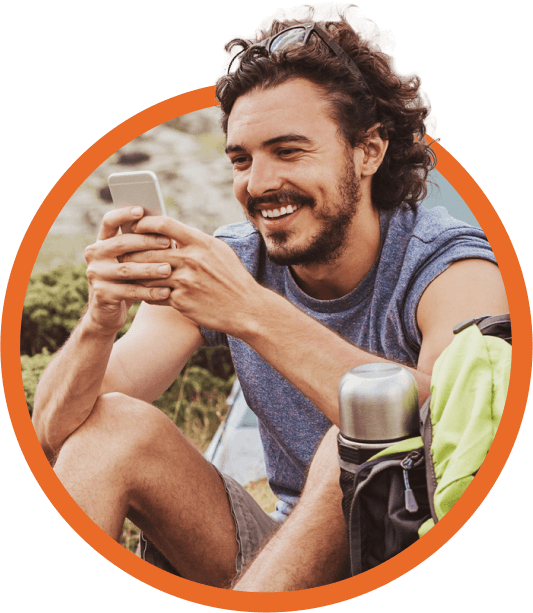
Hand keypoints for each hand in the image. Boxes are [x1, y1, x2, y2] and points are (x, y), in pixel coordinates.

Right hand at [83, 207, 174, 333]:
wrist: (107, 313)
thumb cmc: (128, 280)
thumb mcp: (132, 261)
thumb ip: (142, 246)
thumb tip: (169, 231)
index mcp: (102, 241)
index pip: (110, 221)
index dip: (124, 214)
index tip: (141, 210)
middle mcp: (95, 255)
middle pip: (121, 243)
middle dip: (146, 242)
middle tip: (168, 242)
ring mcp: (96, 274)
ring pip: (127, 269)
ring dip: (150, 269)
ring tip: (169, 269)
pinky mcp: (102, 294)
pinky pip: (129, 291)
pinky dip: (149, 291)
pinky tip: (166, 292)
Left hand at [122, 216, 261, 336]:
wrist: (247, 309)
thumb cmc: (234, 279)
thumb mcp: (220, 252)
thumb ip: (196, 242)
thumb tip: (174, 233)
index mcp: (201, 243)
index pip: (165, 225)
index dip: (146, 223)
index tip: (136, 226)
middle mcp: (192, 260)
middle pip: (149, 250)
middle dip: (132, 251)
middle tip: (122, 252)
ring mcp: (185, 282)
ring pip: (147, 274)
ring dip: (135, 273)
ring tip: (127, 272)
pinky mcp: (181, 302)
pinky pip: (154, 295)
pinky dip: (146, 293)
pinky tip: (143, 292)